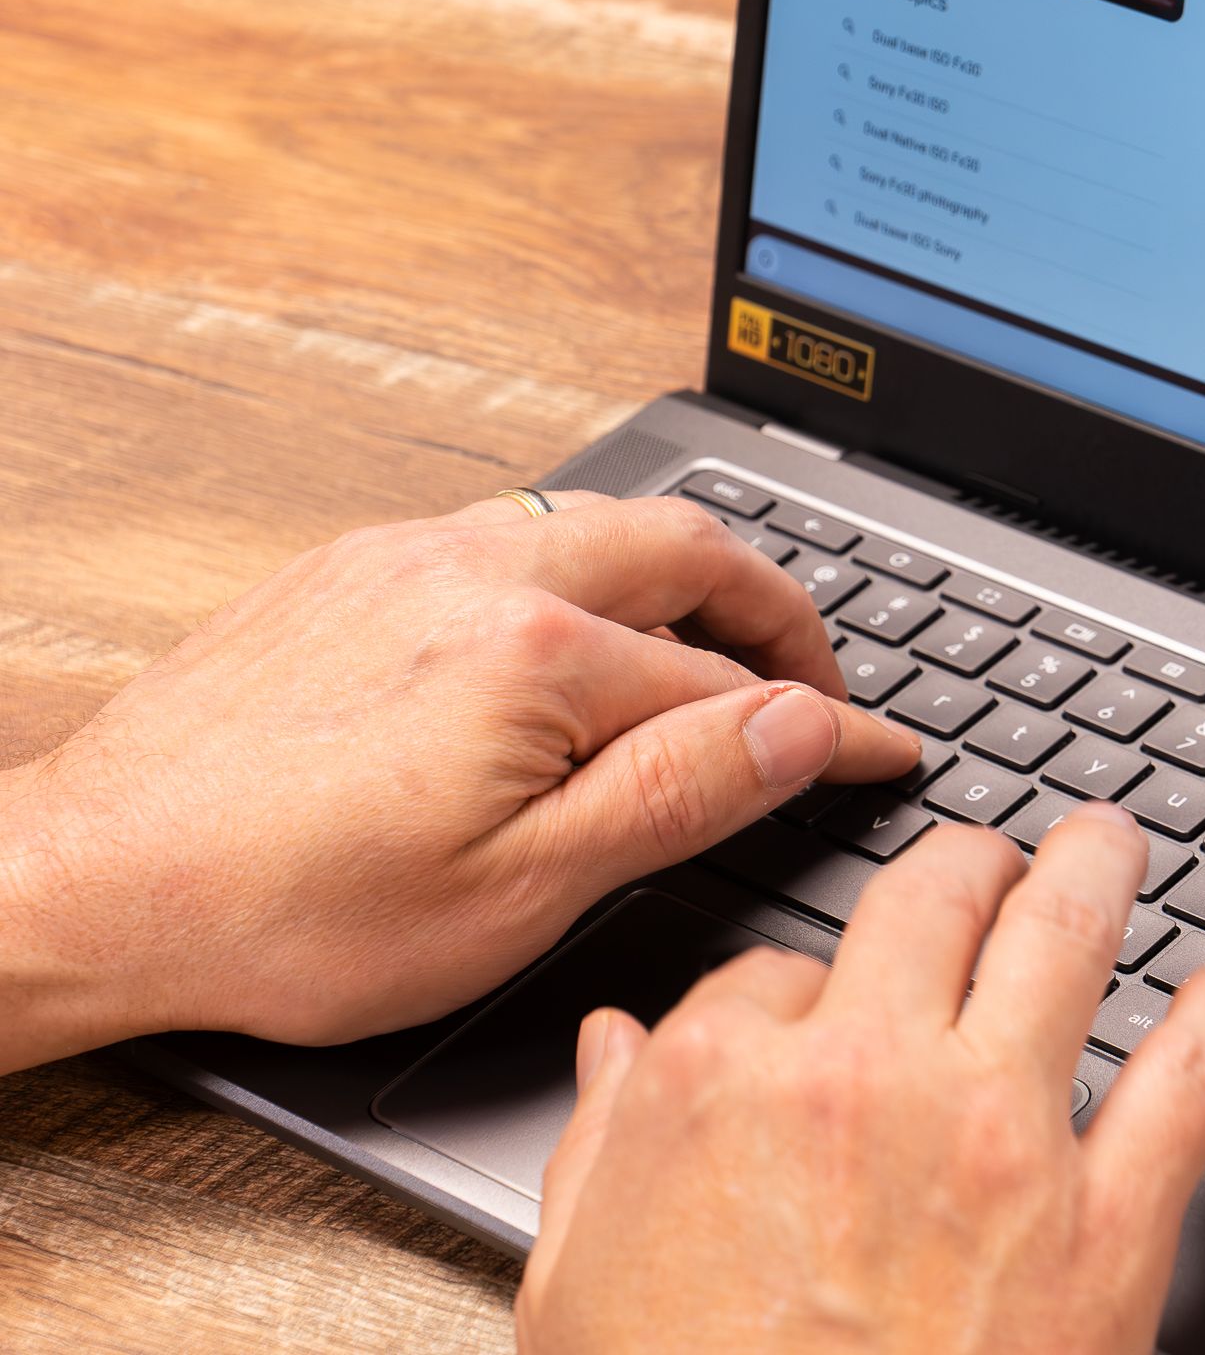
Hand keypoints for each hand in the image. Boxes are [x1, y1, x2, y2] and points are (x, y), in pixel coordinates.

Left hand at [0, 491, 918, 1068]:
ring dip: (685, 572)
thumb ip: (676, 791)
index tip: (884, 749)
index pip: (736, 683)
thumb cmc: (289, 910)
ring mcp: (411, 558)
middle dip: (777, 606)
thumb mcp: (520, 890)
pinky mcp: (356, 566)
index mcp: (536, 656)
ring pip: (600, 519)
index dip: (829, 726)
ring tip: (719, 646)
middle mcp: (479, 574)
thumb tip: (798, 728)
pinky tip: (583, 628)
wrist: (95, 881)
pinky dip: (589, 564)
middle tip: (818, 675)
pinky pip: (514, 526)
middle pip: (687, 548)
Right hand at [515, 806, 1204, 1354]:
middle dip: (971, 862)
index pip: (776, 962)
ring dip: (1099, 869)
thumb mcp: (576, 1284)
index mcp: (731, 1084)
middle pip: (937, 894)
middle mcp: (872, 1079)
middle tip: (997, 861)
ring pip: (1069, 934)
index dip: (804, 973)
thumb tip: (619, 1050)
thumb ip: (601, 1142)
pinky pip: (1193, 1081)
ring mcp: (1001, 1143)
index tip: (828, 994)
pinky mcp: (1110, 1230)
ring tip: (1112, 846)